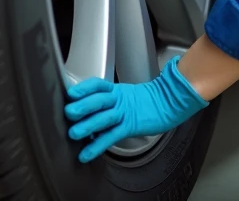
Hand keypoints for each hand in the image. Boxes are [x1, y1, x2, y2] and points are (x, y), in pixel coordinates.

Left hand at [64, 56, 208, 162]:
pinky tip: (87, 153)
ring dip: (88, 125)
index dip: (84, 88)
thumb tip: (86, 111)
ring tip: (74, 133)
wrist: (169, 104)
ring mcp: (126, 113)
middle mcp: (119, 99)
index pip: (98, 85)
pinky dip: (98, 146)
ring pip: (105, 117)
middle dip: (83, 105)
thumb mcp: (126, 95)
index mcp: (117, 91)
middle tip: (69, 112)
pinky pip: (112, 136)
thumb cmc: (147, 102)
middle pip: (100, 99)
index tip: (70, 92)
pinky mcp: (131, 126)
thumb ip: (108, 100)